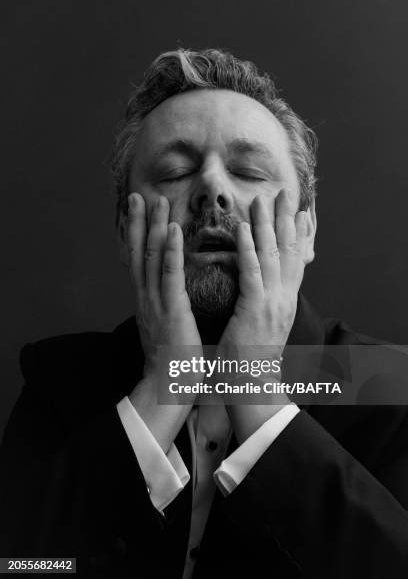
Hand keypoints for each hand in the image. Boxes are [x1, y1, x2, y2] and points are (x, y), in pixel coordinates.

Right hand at [126, 193, 202, 450]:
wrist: (168, 388)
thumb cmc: (172, 360)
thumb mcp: (166, 327)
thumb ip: (166, 308)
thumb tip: (171, 296)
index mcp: (147, 301)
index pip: (139, 261)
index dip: (136, 235)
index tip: (138, 212)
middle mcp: (146, 297)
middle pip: (138, 252)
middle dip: (138, 222)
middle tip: (140, 195)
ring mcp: (156, 302)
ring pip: (151, 257)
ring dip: (153, 227)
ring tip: (157, 201)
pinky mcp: (171, 310)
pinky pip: (169, 276)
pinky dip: (169, 251)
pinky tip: (172, 230)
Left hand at [216, 189, 306, 440]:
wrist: (253, 387)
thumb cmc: (253, 358)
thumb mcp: (267, 326)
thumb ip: (268, 304)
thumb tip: (266, 291)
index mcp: (286, 301)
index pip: (297, 261)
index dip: (299, 235)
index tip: (301, 211)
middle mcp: (284, 298)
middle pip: (289, 251)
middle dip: (286, 219)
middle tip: (284, 192)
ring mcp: (273, 302)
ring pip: (272, 255)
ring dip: (266, 225)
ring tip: (261, 200)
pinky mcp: (255, 308)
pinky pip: (252, 272)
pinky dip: (248, 248)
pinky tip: (243, 228)